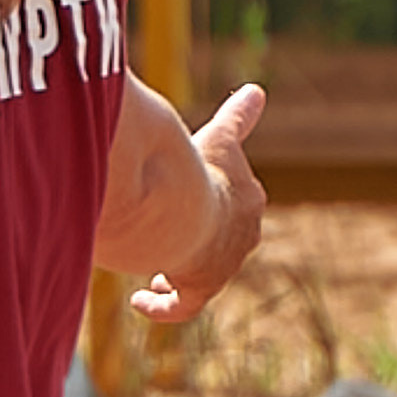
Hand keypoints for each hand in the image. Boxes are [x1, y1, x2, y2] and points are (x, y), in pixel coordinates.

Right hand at [128, 82, 265, 324]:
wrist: (183, 210)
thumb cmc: (197, 170)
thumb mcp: (218, 138)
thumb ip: (237, 117)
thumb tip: (257, 90)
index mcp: (248, 203)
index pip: (238, 206)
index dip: (217, 206)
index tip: (199, 206)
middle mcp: (243, 239)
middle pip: (223, 244)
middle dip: (201, 242)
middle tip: (175, 243)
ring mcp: (223, 267)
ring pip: (203, 274)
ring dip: (179, 273)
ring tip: (157, 275)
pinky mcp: (199, 290)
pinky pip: (182, 307)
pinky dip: (162, 306)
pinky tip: (139, 300)